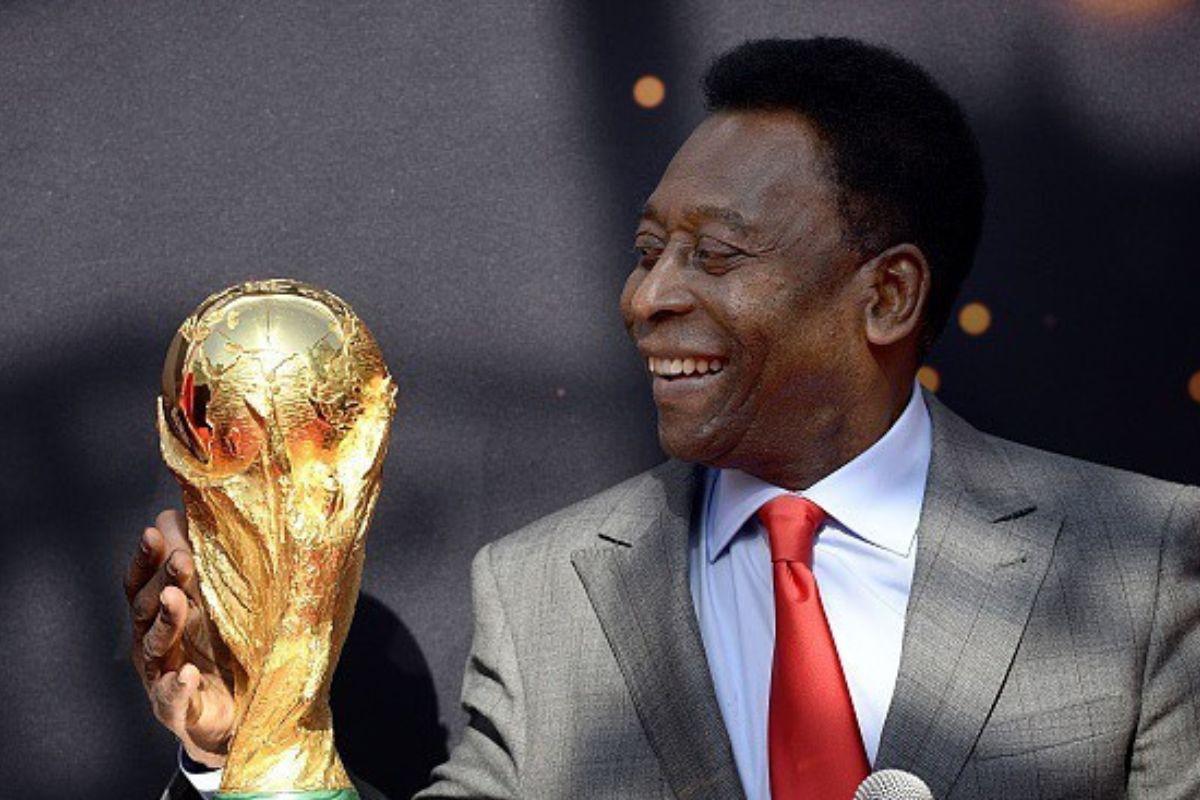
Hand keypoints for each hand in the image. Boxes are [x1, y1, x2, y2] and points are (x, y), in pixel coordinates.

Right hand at [126, 509, 233, 767]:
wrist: (230, 719)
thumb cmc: (217, 653)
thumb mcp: (210, 608)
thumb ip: (199, 569)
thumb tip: (188, 516)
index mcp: (158, 616)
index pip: (143, 582)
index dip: (146, 557)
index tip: (156, 528)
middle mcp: (152, 644)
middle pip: (147, 608)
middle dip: (162, 580)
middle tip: (182, 557)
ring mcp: (160, 677)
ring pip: (155, 647)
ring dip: (166, 621)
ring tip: (177, 599)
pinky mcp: (178, 711)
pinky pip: (172, 699)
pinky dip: (176, 686)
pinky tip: (185, 674)